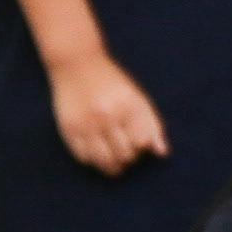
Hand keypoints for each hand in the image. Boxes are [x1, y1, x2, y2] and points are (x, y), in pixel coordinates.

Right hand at [49, 51, 165, 175]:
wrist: (76, 64)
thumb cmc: (111, 83)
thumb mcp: (136, 98)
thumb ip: (151, 125)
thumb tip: (163, 154)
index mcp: (127, 105)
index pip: (141, 143)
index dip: (140, 147)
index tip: (137, 142)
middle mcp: (107, 115)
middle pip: (124, 155)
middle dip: (127, 157)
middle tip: (124, 151)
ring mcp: (87, 124)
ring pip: (104, 162)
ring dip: (112, 166)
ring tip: (113, 160)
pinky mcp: (69, 129)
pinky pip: (84, 158)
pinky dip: (93, 160)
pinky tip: (95, 151)